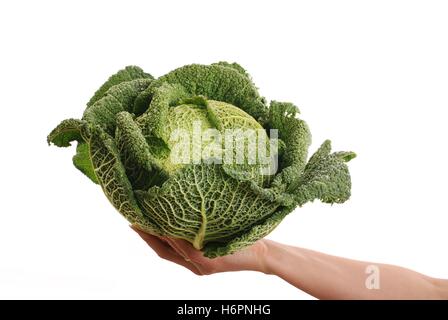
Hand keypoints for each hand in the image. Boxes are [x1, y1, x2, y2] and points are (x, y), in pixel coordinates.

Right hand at [131, 226, 267, 274]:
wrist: (263, 255)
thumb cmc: (243, 241)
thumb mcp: (217, 236)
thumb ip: (200, 230)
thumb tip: (186, 207)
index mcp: (194, 258)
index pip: (165, 248)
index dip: (148, 237)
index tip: (135, 222)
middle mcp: (194, 264)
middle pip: (163, 251)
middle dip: (146, 236)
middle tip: (133, 220)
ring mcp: (200, 265)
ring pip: (172, 249)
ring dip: (156, 234)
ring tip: (145, 220)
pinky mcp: (208, 263)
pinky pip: (185, 249)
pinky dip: (174, 237)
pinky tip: (167, 226)